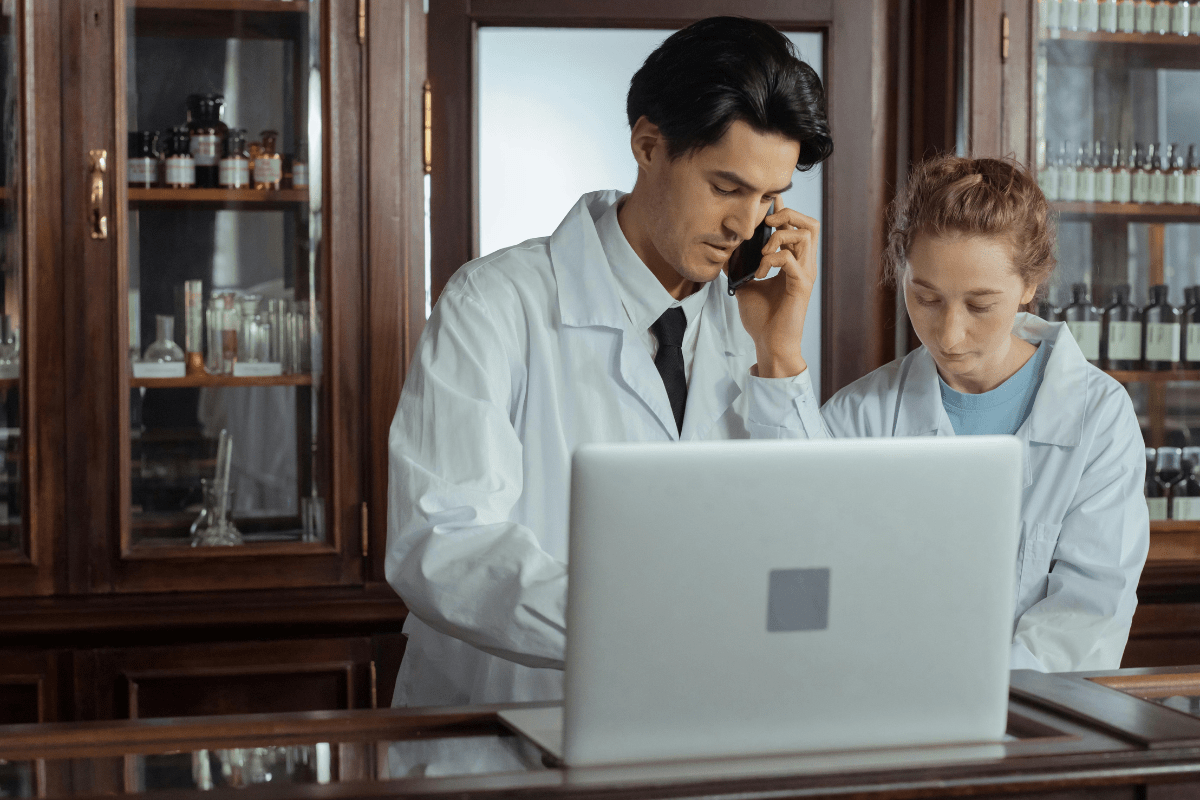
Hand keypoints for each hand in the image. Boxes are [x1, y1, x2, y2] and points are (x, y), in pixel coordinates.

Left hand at [734, 203, 819, 377]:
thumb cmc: (762, 319)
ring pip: (805, 235)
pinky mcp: (801, 285)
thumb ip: (740, 267)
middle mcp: (804, 265)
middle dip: (788, 216)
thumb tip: (725, 251)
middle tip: (767, 225)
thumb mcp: (746, 286)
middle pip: (810, 223)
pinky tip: (759, 273)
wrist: (768, 344)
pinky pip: (789, 258)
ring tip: (762, 254)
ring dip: (778, 237)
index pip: (797, 227)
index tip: (770, 202)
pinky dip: (771, 260)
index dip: (785, 211)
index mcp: (795, 263)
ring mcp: (805, 274)